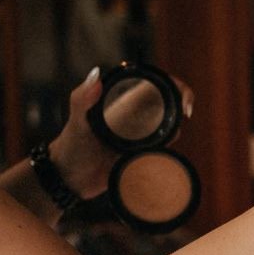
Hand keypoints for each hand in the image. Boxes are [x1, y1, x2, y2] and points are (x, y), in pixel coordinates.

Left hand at [46, 66, 194, 199]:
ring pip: (170, 127)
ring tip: (168, 137)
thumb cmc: (71, 146)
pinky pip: (164, 151)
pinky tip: (163, 154)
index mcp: (124, 103)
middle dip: (181, 104)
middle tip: (184, 114)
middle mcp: (136, 116)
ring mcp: (141, 137)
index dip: (174, 85)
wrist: (69, 180)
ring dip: (175, 129)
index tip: (180, 96)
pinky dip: (169, 150)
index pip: (156, 84)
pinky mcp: (142, 156)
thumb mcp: (77, 121)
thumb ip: (82, 98)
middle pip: (170, 103)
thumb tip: (96, 74)